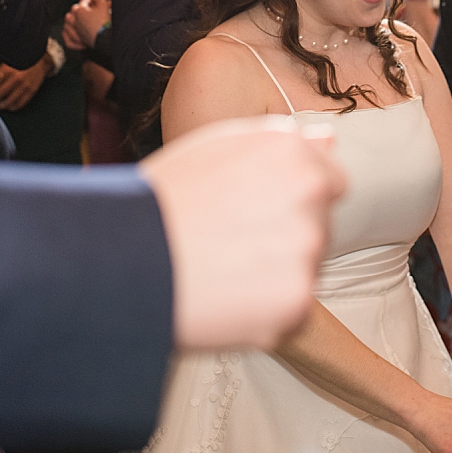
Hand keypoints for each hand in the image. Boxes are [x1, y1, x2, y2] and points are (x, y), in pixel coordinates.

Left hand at [0, 59, 47, 111]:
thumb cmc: (23, 59)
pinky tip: (7, 106)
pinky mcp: (32, 91)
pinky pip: (20, 103)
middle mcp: (16, 78)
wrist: (41, 58)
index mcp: (8, 69)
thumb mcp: (9, 60)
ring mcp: (25, 86)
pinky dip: (12, 107)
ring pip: (8, 101)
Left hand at [64, 0, 110, 49]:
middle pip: (74, 10)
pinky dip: (67, 36)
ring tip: (78, 19)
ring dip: (72, 20)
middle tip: (92, 9)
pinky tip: (68, 33)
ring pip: (68, 24)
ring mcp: (75, 32)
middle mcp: (74, 20)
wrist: (106, 39)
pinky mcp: (77, 42)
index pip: (84, 0)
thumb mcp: (103, 5)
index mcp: (80, 10)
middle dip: (83, 8)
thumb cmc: (103, 22)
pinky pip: (68, 40)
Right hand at [141, 116, 345, 349]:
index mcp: (292, 153)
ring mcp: (306, 251)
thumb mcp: (216, 147)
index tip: (256, 213)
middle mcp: (309, 196)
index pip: (330, 182)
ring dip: (278, 273)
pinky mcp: (297, 303)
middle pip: (321, 226)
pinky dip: (264, 310)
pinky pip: (291, 308)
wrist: (121, 260)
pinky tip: (223, 298)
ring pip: (306, 268)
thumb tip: (330, 142)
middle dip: (288, 236)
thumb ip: (279, 142)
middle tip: (230, 243)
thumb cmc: (163, 200)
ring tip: (221, 269)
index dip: (294, 199)